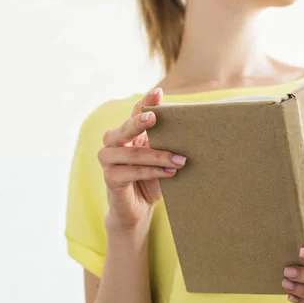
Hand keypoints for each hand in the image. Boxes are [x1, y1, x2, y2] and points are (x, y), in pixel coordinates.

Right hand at [98, 88, 186, 230]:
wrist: (139, 209)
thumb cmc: (152, 179)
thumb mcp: (162, 159)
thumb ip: (169, 144)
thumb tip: (195, 134)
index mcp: (128, 133)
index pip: (135, 112)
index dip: (145, 102)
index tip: (158, 93)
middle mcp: (114, 143)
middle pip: (124, 129)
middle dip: (139, 122)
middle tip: (154, 116)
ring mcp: (108, 161)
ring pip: (131, 154)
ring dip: (157, 156)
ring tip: (181, 160)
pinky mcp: (110, 179)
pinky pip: (130, 172)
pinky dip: (152, 171)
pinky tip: (169, 173)